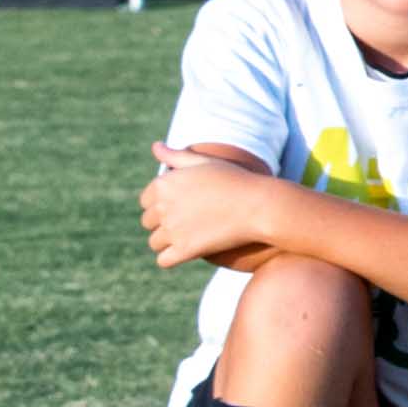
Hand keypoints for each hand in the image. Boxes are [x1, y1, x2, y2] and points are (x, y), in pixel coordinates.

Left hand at [138, 150, 273, 272]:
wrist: (261, 206)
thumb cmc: (236, 180)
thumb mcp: (205, 162)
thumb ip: (176, 155)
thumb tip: (155, 146)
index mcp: (164, 184)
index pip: (145, 200)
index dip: (162, 204)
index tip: (182, 206)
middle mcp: (163, 207)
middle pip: (148, 222)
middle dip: (163, 223)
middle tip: (189, 222)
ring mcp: (173, 230)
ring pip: (155, 242)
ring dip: (168, 242)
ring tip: (189, 237)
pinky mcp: (185, 250)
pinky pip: (164, 260)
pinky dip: (172, 258)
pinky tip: (188, 252)